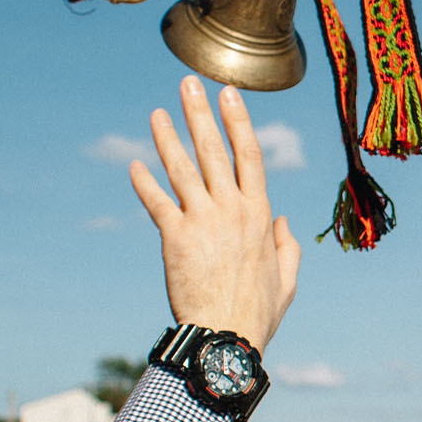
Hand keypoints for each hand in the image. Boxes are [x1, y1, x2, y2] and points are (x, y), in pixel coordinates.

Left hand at [130, 77, 300, 346]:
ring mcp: (203, 220)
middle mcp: (232, 210)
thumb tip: (282, 223)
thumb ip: (287, 248)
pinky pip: (156, 202)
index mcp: (261, 215)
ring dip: (167, 138)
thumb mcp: (287, 279)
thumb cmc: (258, 314)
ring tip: (157, 114)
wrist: (225, 337)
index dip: (238, 121)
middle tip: (188, 84)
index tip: (229, 94)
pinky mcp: (175, 237)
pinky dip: (144, 183)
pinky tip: (134, 165)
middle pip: (213, 150)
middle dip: (200, 113)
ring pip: (182, 169)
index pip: (250, 155)